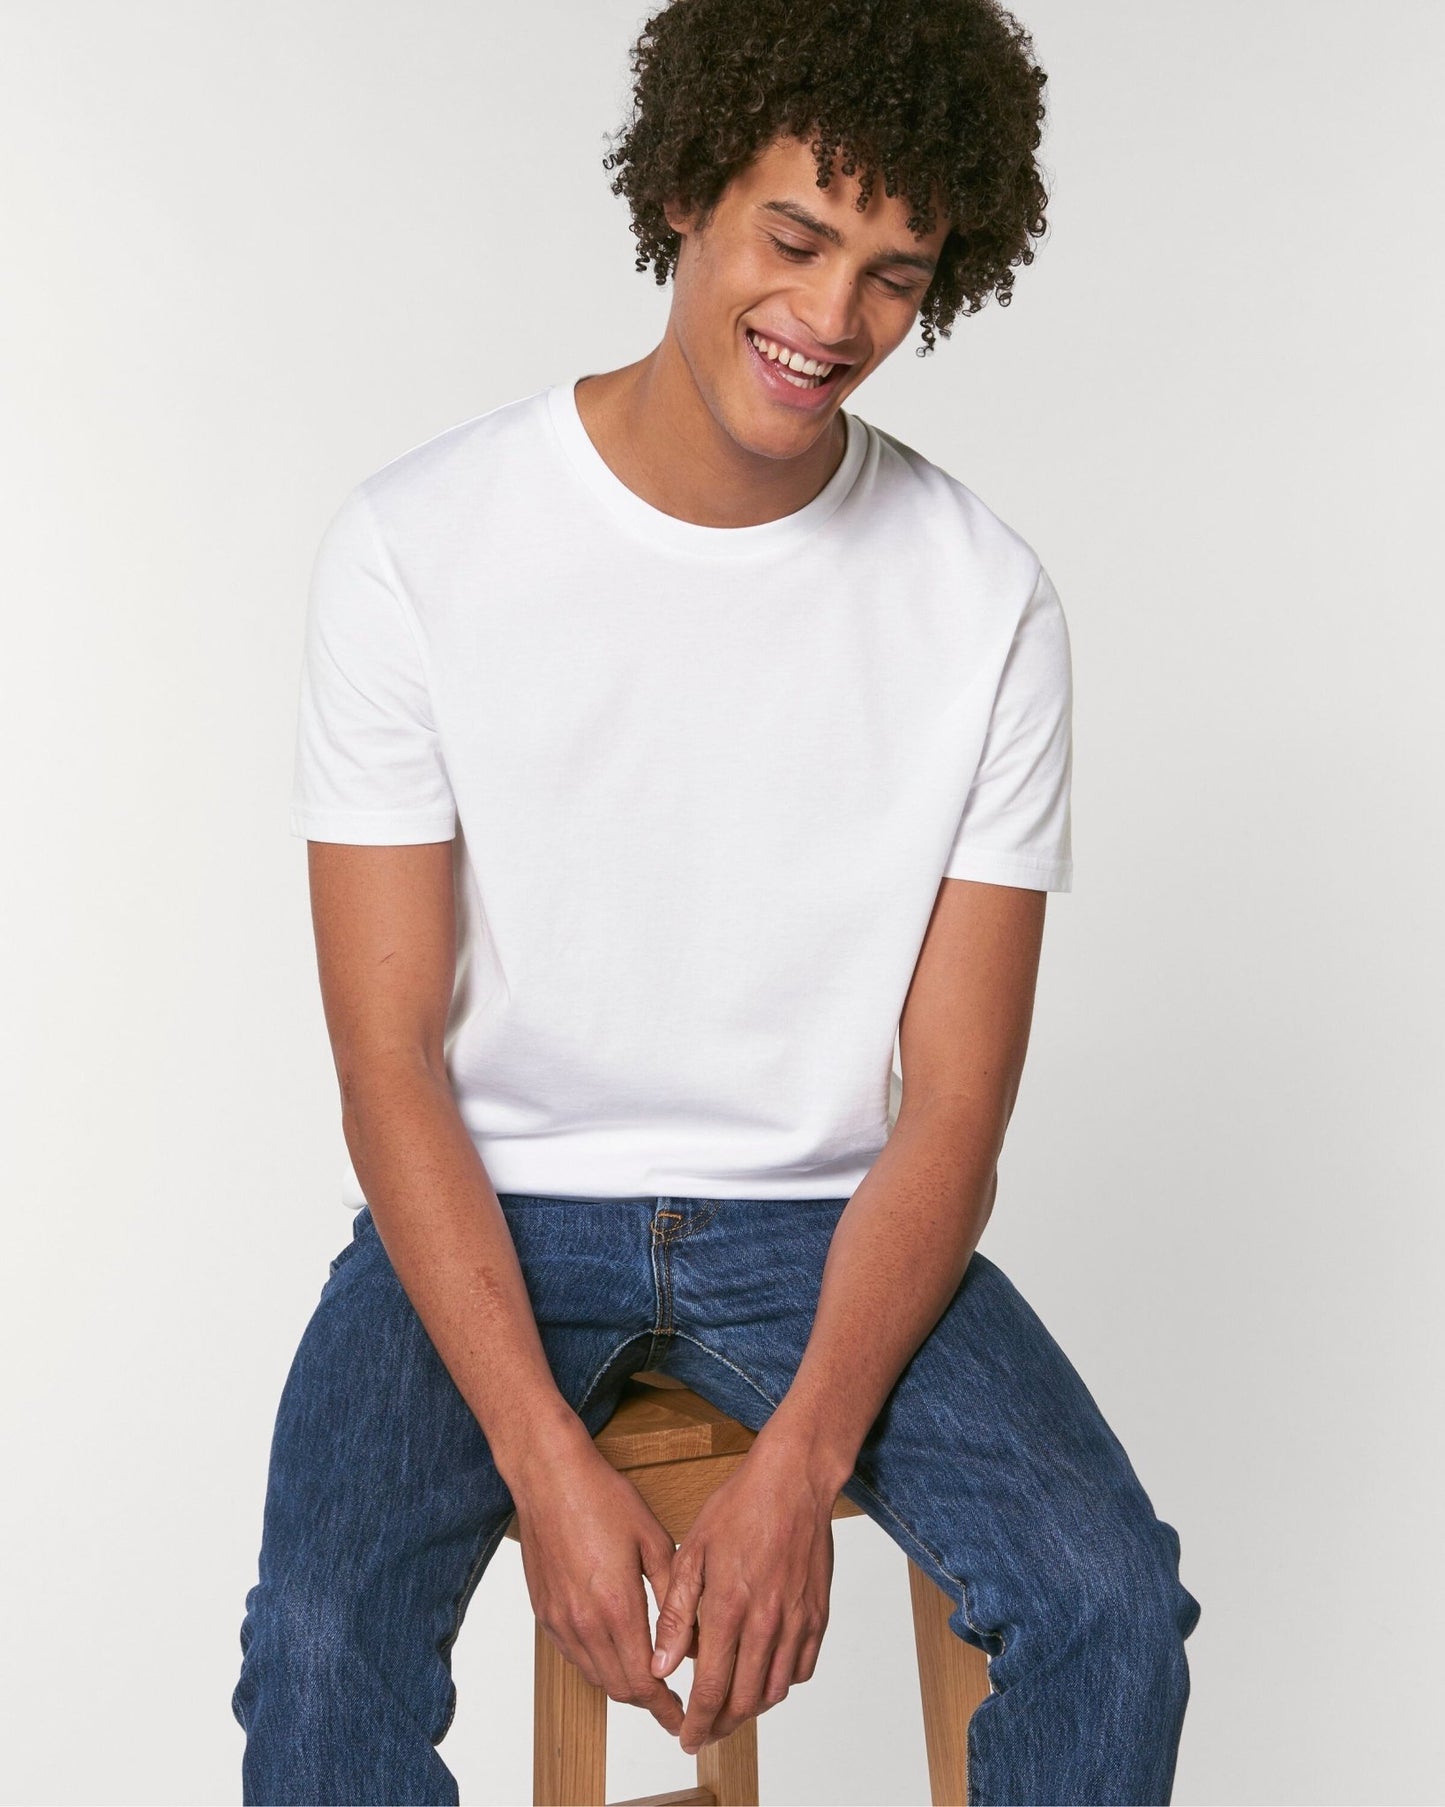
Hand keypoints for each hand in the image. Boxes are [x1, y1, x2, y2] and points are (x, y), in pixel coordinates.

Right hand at [508, 1425, 686, 1738]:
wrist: (550, 1477)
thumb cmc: (603, 1499)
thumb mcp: (653, 1540)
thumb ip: (673, 1597)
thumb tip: (690, 1641)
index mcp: (617, 1607)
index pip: (644, 1682)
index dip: (665, 1707)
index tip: (682, 1719)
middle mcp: (584, 1623)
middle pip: (619, 1688)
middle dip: (648, 1702)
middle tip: (672, 1703)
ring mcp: (560, 1620)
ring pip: (595, 1676)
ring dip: (622, 1685)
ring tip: (648, 1680)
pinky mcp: (544, 1612)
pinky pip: (574, 1656)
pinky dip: (597, 1664)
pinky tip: (615, 1651)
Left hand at [650, 1433, 837, 1754]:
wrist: (794, 1479)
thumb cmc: (740, 1507)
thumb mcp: (693, 1551)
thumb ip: (678, 1613)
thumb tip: (662, 1664)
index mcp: (730, 1607)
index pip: (712, 1687)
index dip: (697, 1721)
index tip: (687, 1738)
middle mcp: (767, 1621)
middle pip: (746, 1701)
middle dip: (722, 1725)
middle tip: (705, 1730)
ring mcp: (797, 1619)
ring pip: (776, 1690)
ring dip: (752, 1708)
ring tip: (731, 1706)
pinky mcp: (818, 1613)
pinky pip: (802, 1667)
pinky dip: (782, 1682)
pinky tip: (764, 1673)